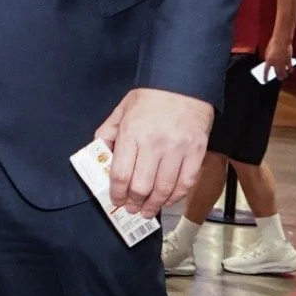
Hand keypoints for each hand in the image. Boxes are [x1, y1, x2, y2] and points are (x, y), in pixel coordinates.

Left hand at [95, 88, 212, 218]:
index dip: (117, 193)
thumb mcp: (121, 110)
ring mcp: (178, 150)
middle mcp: (154, 144)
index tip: (115, 200)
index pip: (121, 173)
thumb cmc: (150, 98)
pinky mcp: (197, 153)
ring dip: (154, 205)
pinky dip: (176, 197)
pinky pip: (186, 183)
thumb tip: (99, 155)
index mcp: (132, 133)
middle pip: (142, 186)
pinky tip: (168, 201)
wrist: (183, 84)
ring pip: (165, 189)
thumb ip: (108, 133)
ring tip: (147, 211)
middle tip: (131, 209)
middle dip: (134, 203)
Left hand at [263, 40, 292, 79]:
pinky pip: (290, 68)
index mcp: (269, 61)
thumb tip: (271, 66)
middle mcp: (276, 63)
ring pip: (284, 72)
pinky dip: (290, 70)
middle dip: (278, 77)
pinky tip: (290, 71)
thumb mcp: (267, 53)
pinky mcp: (289, 60)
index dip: (265, 77)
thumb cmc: (273, 45)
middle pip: (277, 73)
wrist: (281, 40)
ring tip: (285, 76)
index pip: (266, 71)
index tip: (265, 81)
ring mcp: (283, 62)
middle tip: (279, 78)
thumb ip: (269, 60)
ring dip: (284, 75)